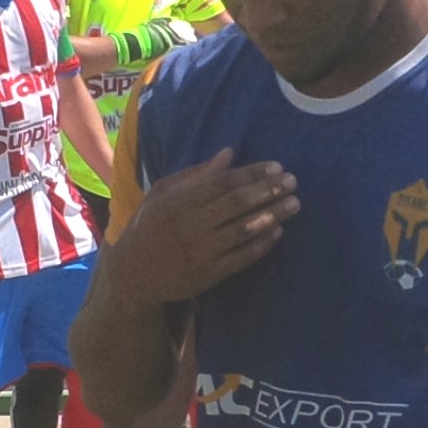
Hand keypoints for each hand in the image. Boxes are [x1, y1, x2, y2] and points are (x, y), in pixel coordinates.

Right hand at [109, 149, 299, 304]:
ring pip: (244, 229)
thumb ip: (197, 174)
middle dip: (268, 190)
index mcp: (181, 200)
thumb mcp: (164, 193)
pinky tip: (278, 231)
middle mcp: (193, 224)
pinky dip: (262, 244)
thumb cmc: (151, 225)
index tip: (277, 167)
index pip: (224, 182)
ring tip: (294, 203)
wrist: (134, 273)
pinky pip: (242, 257)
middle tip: (292, 182)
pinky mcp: (210, 273)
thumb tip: (230, 153)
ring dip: (272, 215)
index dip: (253, 173)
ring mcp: (202, 250)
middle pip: (238, 203)